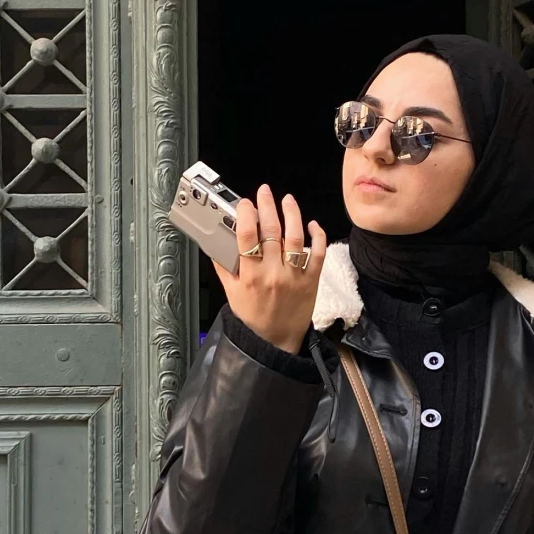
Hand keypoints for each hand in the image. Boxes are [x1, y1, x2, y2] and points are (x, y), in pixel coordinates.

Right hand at [212, 184, 326, 353]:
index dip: (246, 215)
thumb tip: (216, 245)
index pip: (247, 237)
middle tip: (264, 192)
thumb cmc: (253, 318)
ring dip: (292, 214)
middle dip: (267, 206)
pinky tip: (311, 224)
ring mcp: (294, 276)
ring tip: (286, 200)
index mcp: (250, 276)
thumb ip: (224, 268)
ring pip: (295, 237)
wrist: (276, 341)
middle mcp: (273, 273)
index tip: (245, 204)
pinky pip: (317, 253)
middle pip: (272, 231)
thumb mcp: (231, 293)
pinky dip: (316, 236)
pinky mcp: (311, 280)